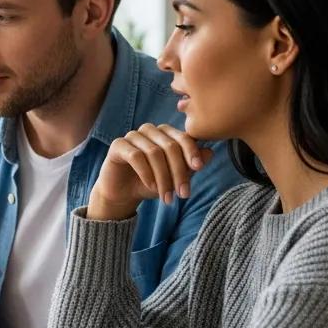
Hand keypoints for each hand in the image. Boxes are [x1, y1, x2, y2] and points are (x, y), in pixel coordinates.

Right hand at [88, 123, 213, 220]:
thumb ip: (190, 165)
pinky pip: (135, 156)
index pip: (183, 137)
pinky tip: (150, 186)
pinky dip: (146, 173)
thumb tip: (209, 153)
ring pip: (154, 153)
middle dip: (178, 172)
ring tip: (167, 197)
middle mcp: (150, 130)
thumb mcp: (174, 177)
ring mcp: (133, 136)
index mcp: (166, 133)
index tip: (199, 168)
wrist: (123, 194)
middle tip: (183, 194)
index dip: (191, 151)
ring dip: (163, 178)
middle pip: (170, 146)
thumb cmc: (151, 183)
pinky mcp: (118, 145)